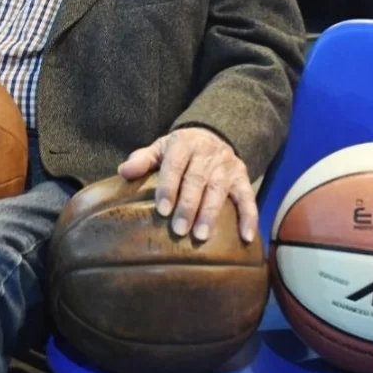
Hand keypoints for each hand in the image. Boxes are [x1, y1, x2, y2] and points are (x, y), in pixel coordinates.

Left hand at [117, 127, 256, 242]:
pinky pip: (248, 197)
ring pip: (219, 189)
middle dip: (188, 205)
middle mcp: (207, 152)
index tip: (162, 210)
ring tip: (201, 235)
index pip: (175, 165)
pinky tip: (246, 237)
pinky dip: (249, 216)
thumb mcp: (160, 148)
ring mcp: (227, 165)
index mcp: (184, 143)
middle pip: (197, 180)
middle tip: (179, 230)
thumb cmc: (179, 149)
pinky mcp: (242, 177)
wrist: (212, 135)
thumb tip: (123, 171)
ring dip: (211, 213)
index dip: (169, 187)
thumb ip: (143, 159)